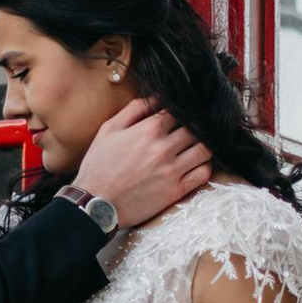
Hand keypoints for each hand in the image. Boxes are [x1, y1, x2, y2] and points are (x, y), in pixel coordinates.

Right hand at [71, 96, 210, 231]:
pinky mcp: (176, 190)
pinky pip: (203, 173)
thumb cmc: (99, 165)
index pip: (178, 110)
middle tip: (189, 129)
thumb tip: (156, 98)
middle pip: (196, 128)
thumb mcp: (109, 129)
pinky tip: (194, 163)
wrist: (96, 204)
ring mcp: (172, 170)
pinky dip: (204, 165)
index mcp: (149, 130)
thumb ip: (134, 109)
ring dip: (203, 144)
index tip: (179, 113)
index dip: (180, 109)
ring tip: (194, 145)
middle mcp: (164, 148)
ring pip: (205, 149)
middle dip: (195, 125)